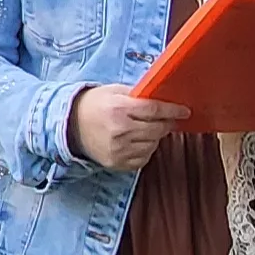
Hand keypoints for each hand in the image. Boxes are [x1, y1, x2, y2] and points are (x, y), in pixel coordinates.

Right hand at [66, 86, 188, 172]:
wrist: (70, 126)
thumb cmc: (95, 104)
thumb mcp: (114, 90)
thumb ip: (139, 94)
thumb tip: (164, 98)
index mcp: (119, 109)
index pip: (155, 111)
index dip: (173, 111)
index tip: (184, 111)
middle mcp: (120, 131)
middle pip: (158, 130)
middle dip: (166, 124)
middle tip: (166, 119)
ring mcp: (118, 150)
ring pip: (153, 145)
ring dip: (155, 137)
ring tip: (145, 129)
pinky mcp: (117, 163)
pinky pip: (143, 159)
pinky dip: (146, 150)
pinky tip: (137, 141)